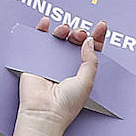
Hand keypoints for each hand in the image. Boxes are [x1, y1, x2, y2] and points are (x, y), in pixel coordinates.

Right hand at [14, 17, 105, 133]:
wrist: (44, 112)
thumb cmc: (66, 104)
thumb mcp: (88, 81)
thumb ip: (90, 60)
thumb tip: (88, 41)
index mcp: (82, 72)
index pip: (91, 50)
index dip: (97, 37)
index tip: (101, 26)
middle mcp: (67, 66)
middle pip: (75, 42)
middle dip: (79, 33)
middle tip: (79, 34)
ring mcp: (51, 63)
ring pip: (58, 39)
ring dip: (63, 30)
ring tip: (65, 30)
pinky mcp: (35, 61)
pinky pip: (38, 41)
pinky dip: (41, 29)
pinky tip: (46, 23)